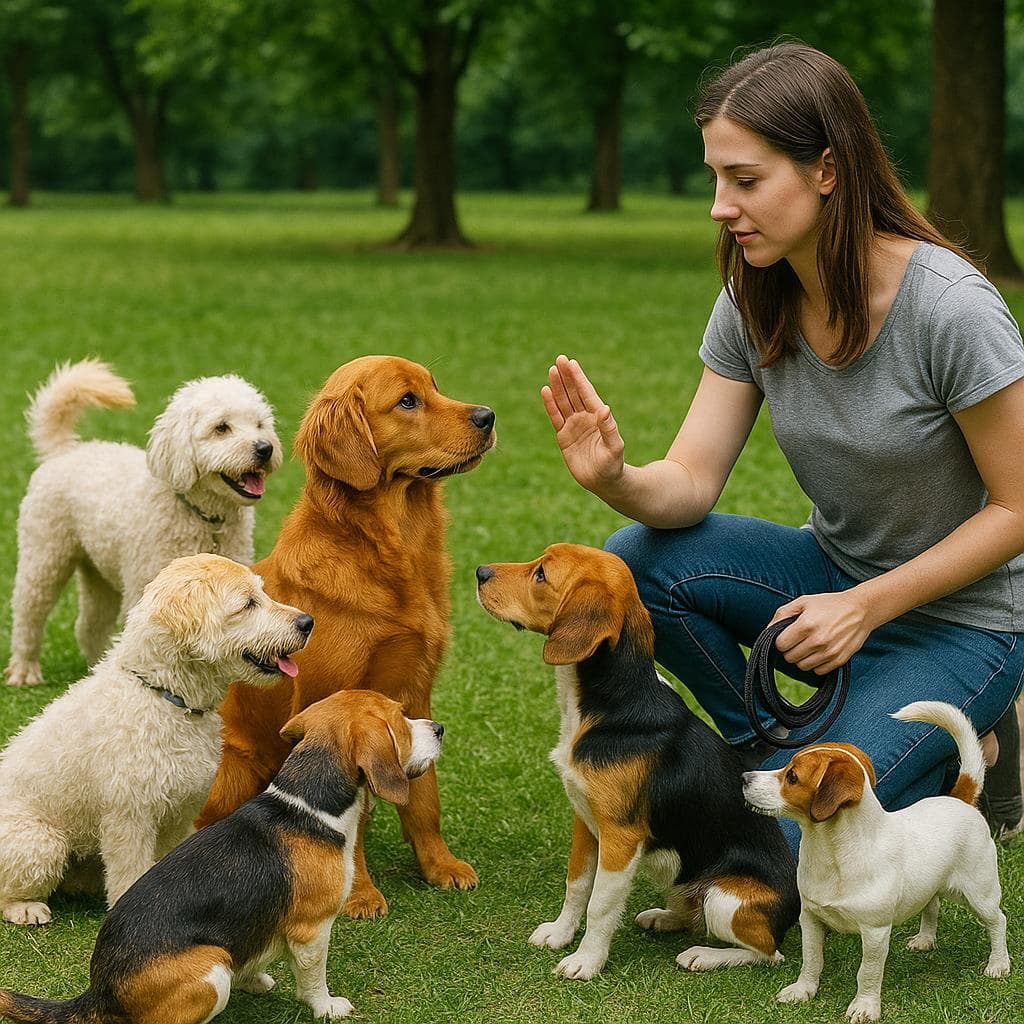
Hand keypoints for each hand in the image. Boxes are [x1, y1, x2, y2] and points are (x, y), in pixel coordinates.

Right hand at [542, 355, 624, 493]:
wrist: (604, 482)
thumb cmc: (613, 465)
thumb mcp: (614, 447)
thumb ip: (609, 428)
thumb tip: (604, 408)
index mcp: (598, 417)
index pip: (586, 393)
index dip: (578, 378)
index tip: (571, 363)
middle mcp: (585, 418)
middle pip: (574, 393)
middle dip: (567, 377)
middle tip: (559, 360)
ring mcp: (573, 426)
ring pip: (563, 402)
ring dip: (557, 387)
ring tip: (551, 370)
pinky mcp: (563, 436)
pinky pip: (555, 417)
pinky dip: (550, 405)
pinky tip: (545, 391)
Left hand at [770, 590, 873, 674]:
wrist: (861, 609)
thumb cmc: (829, 604)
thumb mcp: (803, 602)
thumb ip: (781, 615)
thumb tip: (767, 632)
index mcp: (806, 624)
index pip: (780, 645)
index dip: (781, 640)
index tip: (787, 636)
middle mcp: (818, 640)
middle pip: (790, 658)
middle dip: (790, 650)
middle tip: (798, 640)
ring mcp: (829, 652)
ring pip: (802, 667)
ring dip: (802, 658)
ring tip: (809, 645)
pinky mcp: (839, 660)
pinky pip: (818, 671)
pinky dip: (816, 664)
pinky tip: (820, 651)